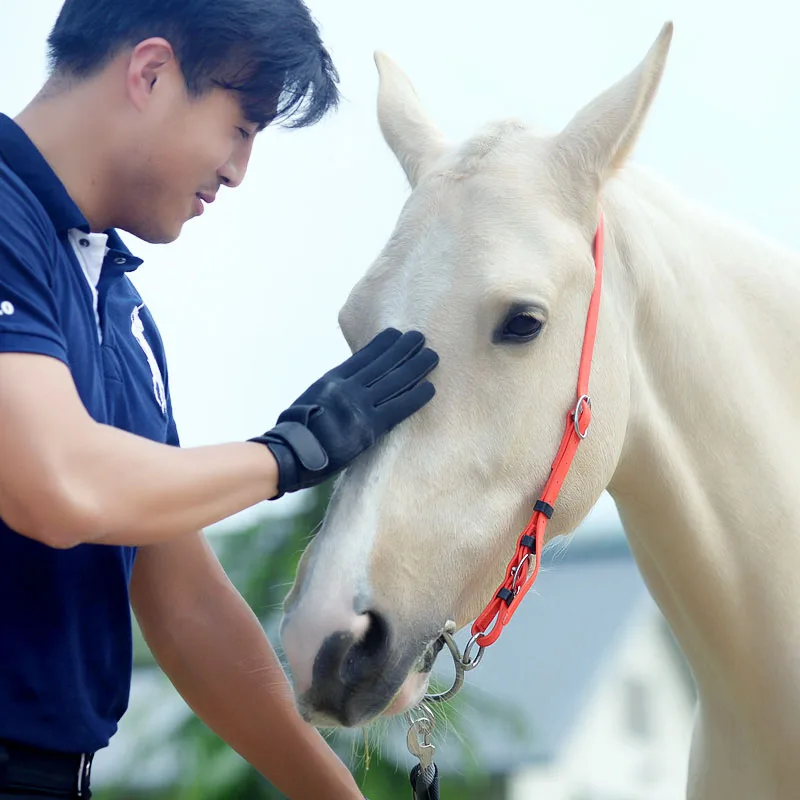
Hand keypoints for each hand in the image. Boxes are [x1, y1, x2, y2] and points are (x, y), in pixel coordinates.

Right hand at [251, 328, 437, 496]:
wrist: (290, 453)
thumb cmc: (296, 432)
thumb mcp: (311, 399)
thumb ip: (331, 390)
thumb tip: (344, 385)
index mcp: (332, 380)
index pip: (363, 356)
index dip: (383, 344)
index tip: (397, 333)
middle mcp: (348, 388)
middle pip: (383, 363)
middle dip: (404, 349)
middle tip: (421, 337)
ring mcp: (360, 406)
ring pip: (395, 381)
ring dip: (416, 366)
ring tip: (432, 355)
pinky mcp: (369, 427)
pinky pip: (399, 408)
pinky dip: (416, 397)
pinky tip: (430, 388)